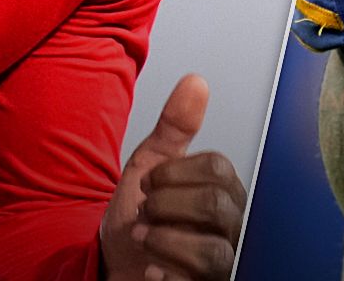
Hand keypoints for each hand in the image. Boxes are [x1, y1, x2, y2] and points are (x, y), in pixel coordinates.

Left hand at [100, 74, 244, 280]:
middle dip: (165, 206)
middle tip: (144, 212)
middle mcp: (229, 225)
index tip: (149, 183)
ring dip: (165, 242)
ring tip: (143, 239)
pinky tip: (151, 269)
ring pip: (213, 252)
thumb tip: (196, 82)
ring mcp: (221, 260)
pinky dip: (167, 275)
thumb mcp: (150, 165)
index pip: (217, 168)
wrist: (115, 263)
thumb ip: (174, 127)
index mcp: (222, 189)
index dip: (173, 173)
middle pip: (216, 206)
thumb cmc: (138, 217)